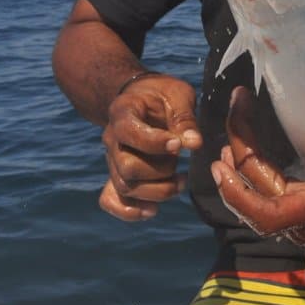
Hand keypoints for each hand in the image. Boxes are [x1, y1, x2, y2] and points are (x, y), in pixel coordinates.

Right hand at [98, 73, 201, 220]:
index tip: (177, 145)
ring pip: (124, 186)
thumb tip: (194, 144)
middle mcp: (111, 138)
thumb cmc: (162, 94)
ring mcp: (112, 159)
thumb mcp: (178, 95)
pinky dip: (129, 211)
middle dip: (160, 171)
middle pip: (127, 167)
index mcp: (123, 112)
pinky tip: (153, 209)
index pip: (128, 131)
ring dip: (156, 192)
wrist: (140, 97)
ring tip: (181, 182)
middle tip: (179, 162)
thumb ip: (185, 118)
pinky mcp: (117, 174)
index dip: (154, 143)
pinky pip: (111, 200)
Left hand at [210, 87, 304, 252]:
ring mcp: (303, 216)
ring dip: (241, 163)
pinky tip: (250, 149)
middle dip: (238, 155)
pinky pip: (268, 193)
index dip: (240, 195)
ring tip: (233, 128)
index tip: (222, 163)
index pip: (267, 213)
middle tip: (236, 109)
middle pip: (255, 194)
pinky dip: (254, 171)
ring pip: (258, 193)